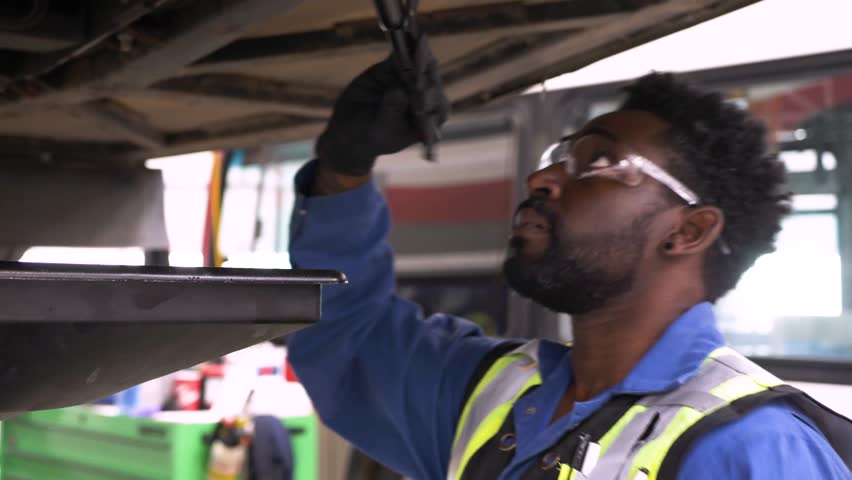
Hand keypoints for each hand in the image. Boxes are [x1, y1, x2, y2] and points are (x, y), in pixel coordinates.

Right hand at [315, 36, 448, 176]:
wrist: (349, 130)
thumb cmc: (370, 138)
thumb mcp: (380, 129)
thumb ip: (391, 112)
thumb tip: (399, 92)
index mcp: (429, 119)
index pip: (437, 104)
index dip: (433, 91)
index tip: (427, 82)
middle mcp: (424, 99)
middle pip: (430, 80)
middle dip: (426, 67)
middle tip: (424, 54)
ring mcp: (411, 82)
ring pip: (417, 64)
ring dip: (417, 51)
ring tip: (416, 38)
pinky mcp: (396, 69)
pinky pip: (401, 55)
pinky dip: (402, 46)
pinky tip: (403, 36)